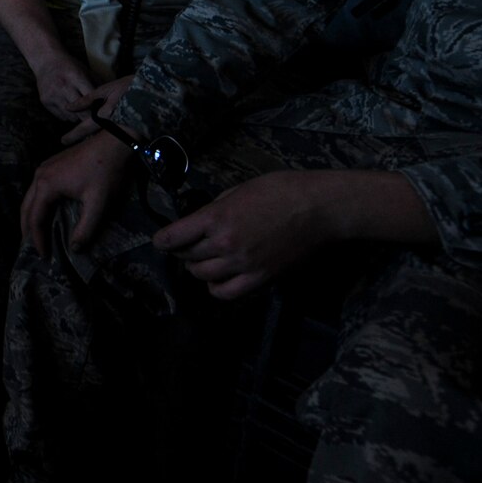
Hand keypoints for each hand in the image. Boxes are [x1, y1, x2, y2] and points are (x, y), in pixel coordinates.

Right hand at [20, 131, 133, 258]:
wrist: (114, 141)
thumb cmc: (106, 172)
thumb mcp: (98, 203)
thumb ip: (86, 228)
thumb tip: (74, 249)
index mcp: (47, 185)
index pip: (35, 218)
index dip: (38, 239)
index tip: (44, 256)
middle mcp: (40, 175)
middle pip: (26, 207)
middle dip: (28, 230)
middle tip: (33, 248)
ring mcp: (44, 168)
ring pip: (30, 197)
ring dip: (31, 216)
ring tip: (35, 234)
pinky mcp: (52, 165)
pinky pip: (37, 189)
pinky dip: (37, 205)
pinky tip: (44, 212)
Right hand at [32, 51, 96, 122]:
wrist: (46, 61)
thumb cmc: (69, 66)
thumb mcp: (85, 70)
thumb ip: (96, 85)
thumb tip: (108, 101)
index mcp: (75, 76)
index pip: (90, 98)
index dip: (98, 106)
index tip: (103, 110)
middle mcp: (63, 86)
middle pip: (81, 110)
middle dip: (89, 115)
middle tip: (95, 117)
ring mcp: (53, 95)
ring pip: (72, 117)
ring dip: (79, 117)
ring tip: (82, 113)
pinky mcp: (45, 102)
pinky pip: (62, 117)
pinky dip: (69, 116)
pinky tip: (71, 110)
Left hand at [58, 76, 134, 144]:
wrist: (154, 91)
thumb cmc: (128, 87)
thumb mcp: (106, 89)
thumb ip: (87, 99)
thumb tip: (69, 107)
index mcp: (104, 116)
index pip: (84, 129)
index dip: (72, 136)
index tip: (62, 141)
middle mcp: (111, 127)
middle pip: (92, 138)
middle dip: (82, 140)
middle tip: (70, 142)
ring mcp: (121, 131)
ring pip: (102, 139)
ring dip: (93, 140)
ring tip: (84, 141)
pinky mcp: (130, 133)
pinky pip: (113, 137)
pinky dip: (105, 138)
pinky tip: (101, 137)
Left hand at [151, 172, 329, 300]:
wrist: (320, 208)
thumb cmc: (282, 190)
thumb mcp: (240, 189)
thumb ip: (216, 208)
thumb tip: (200, 221)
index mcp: (218, 218)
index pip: (175, 237)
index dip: (162, 239)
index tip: (160, 240)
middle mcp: (226, 244)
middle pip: (187, 256)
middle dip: (182, 251)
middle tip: (186, 245)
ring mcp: (243, 264)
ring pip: (203, 276)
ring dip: (197, 268)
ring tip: (202, 259)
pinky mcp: (260, 278)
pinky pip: (226, 293)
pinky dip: (216, 288)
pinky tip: (218, 278)